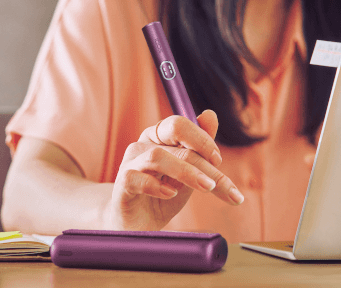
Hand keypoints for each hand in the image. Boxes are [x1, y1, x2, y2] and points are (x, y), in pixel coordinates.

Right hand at [108, 110, 243, 230]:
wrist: (138, 226)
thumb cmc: (164, 196)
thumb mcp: (189, 174)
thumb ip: (200, 148)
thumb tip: (210, 114)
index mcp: (159, 137)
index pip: (181, 125)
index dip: (202, 139)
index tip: (218, 161)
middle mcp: (143, 144)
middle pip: (173, 137)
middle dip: (202, 159)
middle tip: (217, 183)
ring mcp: (130, 163)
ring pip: (157, 156)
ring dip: (186, 172)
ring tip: (206, 187)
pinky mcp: (122, 184)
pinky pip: (137, 178)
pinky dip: (157, 186)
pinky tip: (171, 194)